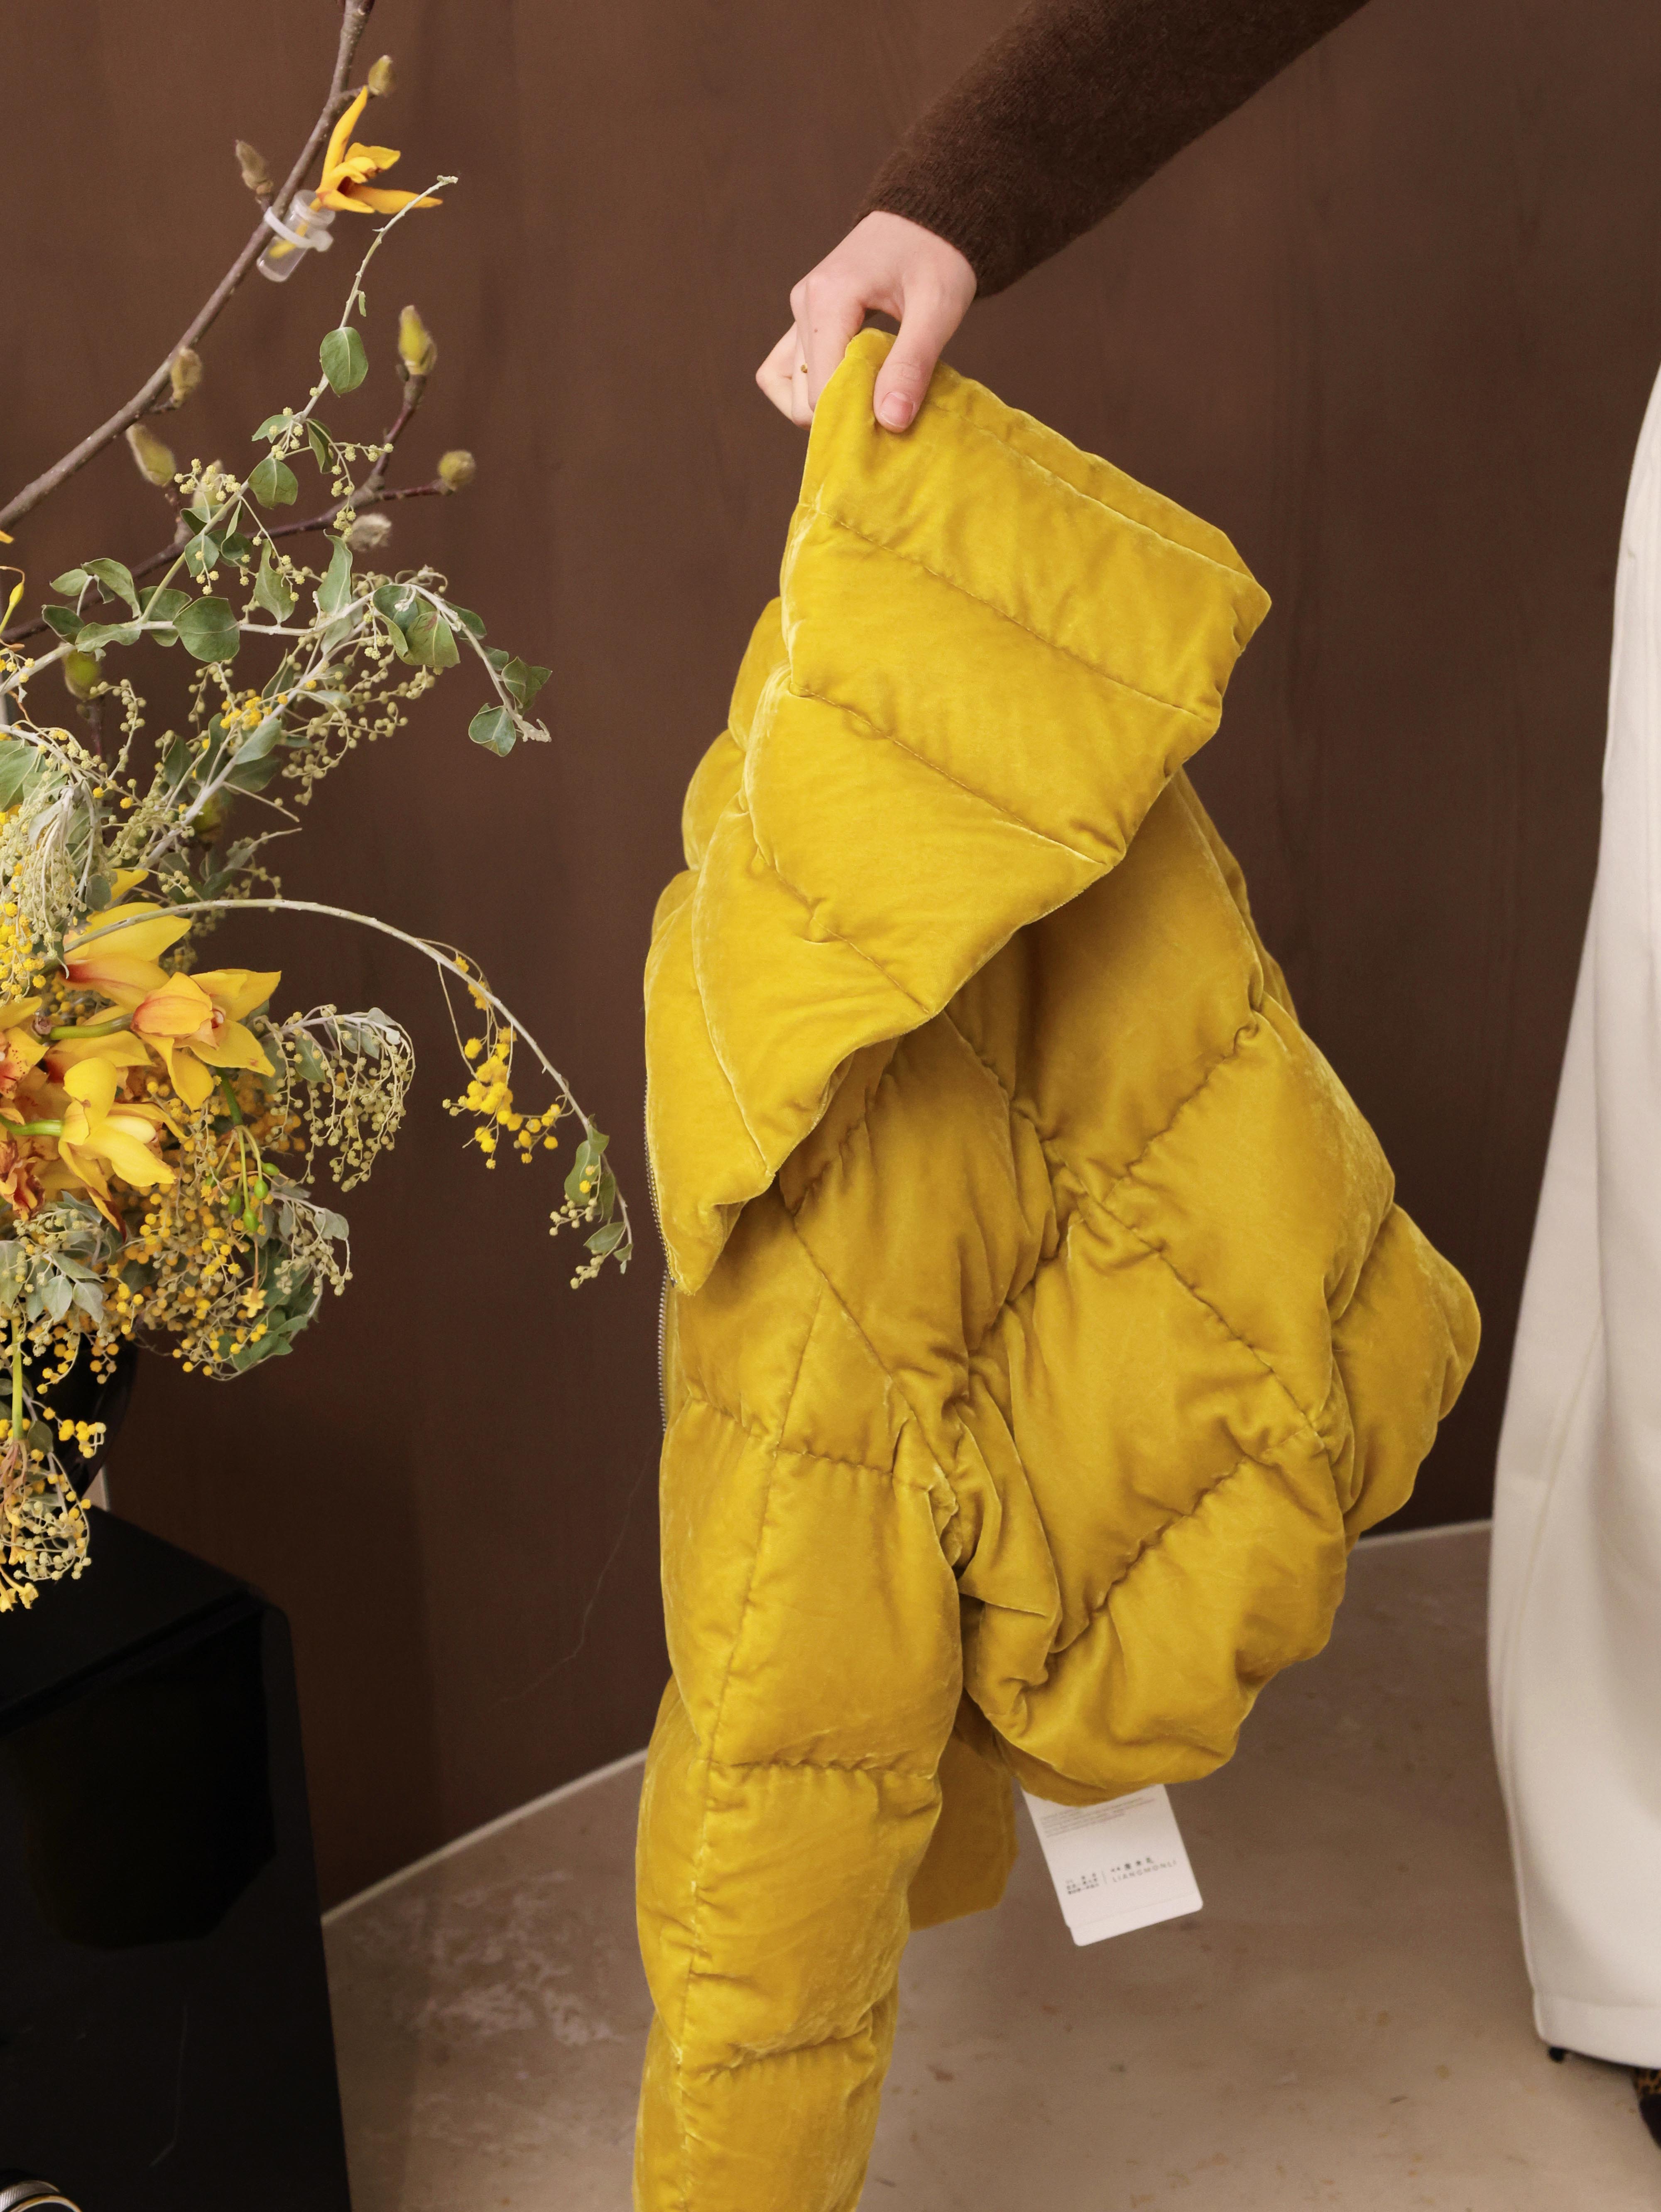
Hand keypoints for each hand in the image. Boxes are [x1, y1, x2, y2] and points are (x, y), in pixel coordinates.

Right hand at [757, 212, 975, 431]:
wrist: (929, 217)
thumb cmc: (938, 255)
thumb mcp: (938, 309)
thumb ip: (912, 365)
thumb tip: (890, 422)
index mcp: (828, 300)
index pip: (820, 391)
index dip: (855, 417)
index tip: (893, 419)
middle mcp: (803, 305)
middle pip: (802, 397)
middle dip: (843, 413)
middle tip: (890, 407)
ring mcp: (799, 311)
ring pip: (788, 387)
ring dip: (824, 406)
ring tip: (869, 398)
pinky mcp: (804, 318)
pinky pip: (785, 370)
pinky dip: (809, 390)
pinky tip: (848, 388)